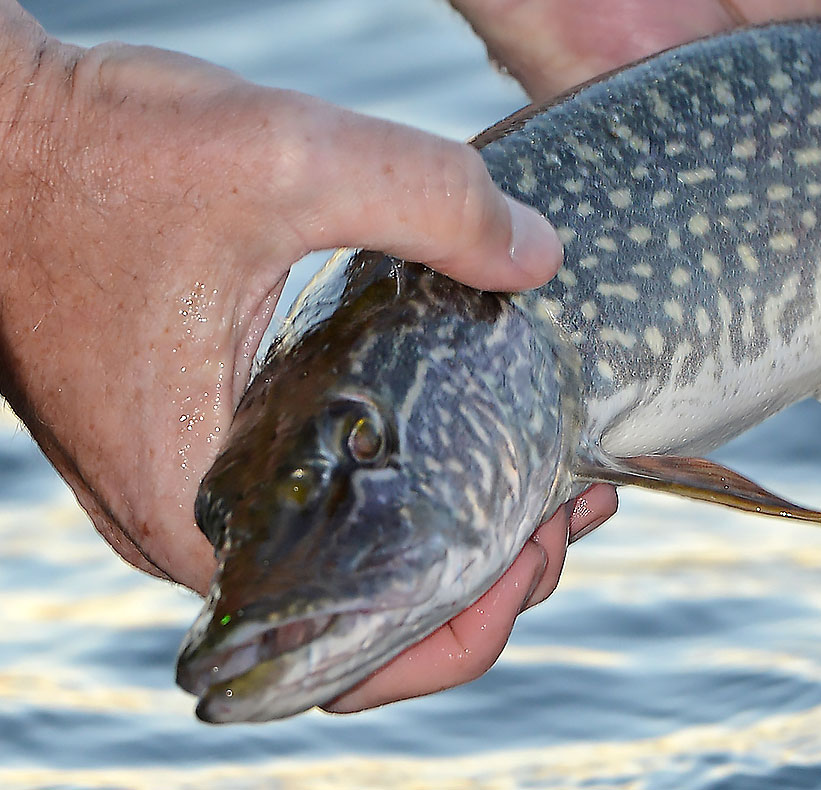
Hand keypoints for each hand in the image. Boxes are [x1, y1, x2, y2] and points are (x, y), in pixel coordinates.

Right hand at [0, 4, 598, 711]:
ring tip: (549, 473)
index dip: (474, 620)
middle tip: (575, 499)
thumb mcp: (286, 159)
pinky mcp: (190, 435)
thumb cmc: (94, 152)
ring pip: (347, 560)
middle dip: (488, 573)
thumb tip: (541, 258)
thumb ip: (433, 203)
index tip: (550, 534)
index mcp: (196, 515)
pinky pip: (315, 502)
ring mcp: (186, 485)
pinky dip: (399, 487)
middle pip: (366, 616)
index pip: (357, 651)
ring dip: (452, 532)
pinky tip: (472, 430)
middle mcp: (187, 527)